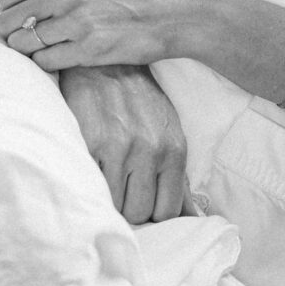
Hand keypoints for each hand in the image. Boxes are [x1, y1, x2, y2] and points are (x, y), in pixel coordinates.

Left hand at [0, 0, 197, 69]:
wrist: (172, 11)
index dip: (8, 9)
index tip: (22, 15)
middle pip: (9, 20)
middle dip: (13, 30)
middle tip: (29, 34)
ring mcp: (76, 22)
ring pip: (23, 43)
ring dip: (28, 48)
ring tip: (45, 45)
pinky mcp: (88, 50)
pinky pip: (45, 61)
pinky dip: (46, 60)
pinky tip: (61, 54)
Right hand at [57, 64, 187, 222]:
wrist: (107, 65)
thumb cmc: (140, 103)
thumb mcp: (169, 135)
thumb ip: (179, 179)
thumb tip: (194, 220)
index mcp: (174, 150)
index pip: (167, 211)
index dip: (152, 212)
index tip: (140, 201)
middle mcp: (150, 150)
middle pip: (140, 212)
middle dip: (129, 207)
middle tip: (120, 190)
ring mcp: (119, 147)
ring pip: (115, 205)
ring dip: (108, 199)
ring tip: (105, 180)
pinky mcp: (90, 142)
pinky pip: (91, 186)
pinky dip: (90, 185)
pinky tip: (92, 170)